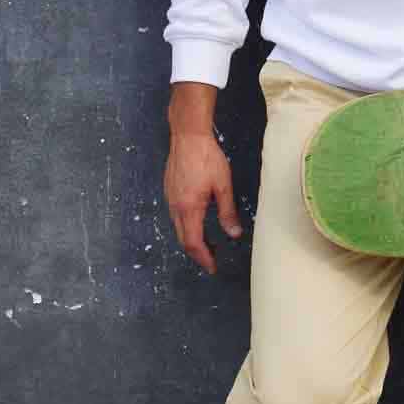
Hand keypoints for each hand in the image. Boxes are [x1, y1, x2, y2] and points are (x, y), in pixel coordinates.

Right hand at [164, 85, 242, 273]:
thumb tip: (233, 234)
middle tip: (212, 259)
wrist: (187, 136)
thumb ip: (227, 211)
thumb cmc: (207, 158)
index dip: (204, 258)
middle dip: (198, 253)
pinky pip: (176, 216)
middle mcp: (175, 207)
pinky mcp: (169, 191)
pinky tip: (198, 221)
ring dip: (192, 239)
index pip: (194, 243)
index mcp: (189, 208)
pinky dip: (187, 226)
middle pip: (184, 239)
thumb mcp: (223, 185)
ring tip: (209, 243)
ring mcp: (170, 199)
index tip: (213, 267)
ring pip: (179, 228)